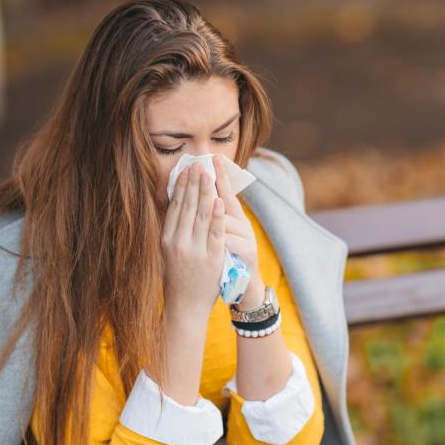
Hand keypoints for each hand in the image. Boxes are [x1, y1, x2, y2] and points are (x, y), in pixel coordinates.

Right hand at [161, 164, 225, 320]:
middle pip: (186, 207)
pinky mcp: (210, 258)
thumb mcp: (168, 253)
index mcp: (166, 240)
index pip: (174, 207)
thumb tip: (176, 205)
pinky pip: (214, 232)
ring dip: (205, 193)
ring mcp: (194, 250)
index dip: (181, 187)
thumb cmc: (178, 278)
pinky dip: (216, 215)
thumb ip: (173, 231)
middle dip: (193, 184)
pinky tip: (218, 200)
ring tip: (208, 175)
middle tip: (197, 165)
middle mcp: (178, 243)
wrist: (185, 306)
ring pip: (200, 215)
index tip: (185, 171)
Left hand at [212, 154, 259, 277]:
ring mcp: (247, 238)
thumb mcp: (219, 234)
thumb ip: (211, 216)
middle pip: (225, 202)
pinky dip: (220, 236)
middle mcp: (243, 225)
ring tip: (201, 196)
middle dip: (210, 186)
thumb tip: (195, 193)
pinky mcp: (248, 253)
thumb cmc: (227, 257)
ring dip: (212, 212)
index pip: (227, 192)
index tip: (214, 158)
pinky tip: (210, 230)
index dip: (221, 175)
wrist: (243, 285)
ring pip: (226, 221)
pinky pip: (231, 242)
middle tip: (201, 168)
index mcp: (235, 219)